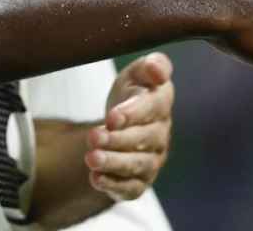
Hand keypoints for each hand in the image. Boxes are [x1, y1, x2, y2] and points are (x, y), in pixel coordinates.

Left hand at [85, 52, 173, 200]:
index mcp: (161, 103)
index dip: (132, 115)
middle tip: (93, 137)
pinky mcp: (140, 179)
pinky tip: (96, 179)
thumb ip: (152, 65)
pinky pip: (131, 188)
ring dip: (114, 163)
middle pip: (143, 140)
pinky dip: (114, 186)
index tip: (111, 118)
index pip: (152, 109)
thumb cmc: (133, 89)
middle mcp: (160, 134)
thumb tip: (157, 69)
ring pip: (137, 165)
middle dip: (117, 141)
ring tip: (91, 159)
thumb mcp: (137, 71)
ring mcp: (152, 159)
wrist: (123, 117)